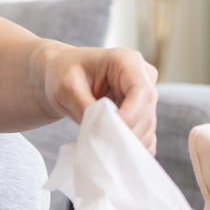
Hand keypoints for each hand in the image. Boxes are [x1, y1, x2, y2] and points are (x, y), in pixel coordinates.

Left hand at [37, 45, 158, 153]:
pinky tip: (110, 148)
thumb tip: (104, 130)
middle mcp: (143, 77)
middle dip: (126, 133)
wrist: (62, 75)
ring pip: (147, 128)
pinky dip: (128, 147)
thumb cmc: (63, 73)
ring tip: (100, 145)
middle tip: (100, 145)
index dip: (131, 115)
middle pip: (147, 113)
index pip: (141, 91)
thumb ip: (86, 107)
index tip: (110, 131)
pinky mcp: (142, 114)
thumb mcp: (67, 87)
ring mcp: (145, 97)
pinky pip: (144, 136)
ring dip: (126, 142)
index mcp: (127, 61)